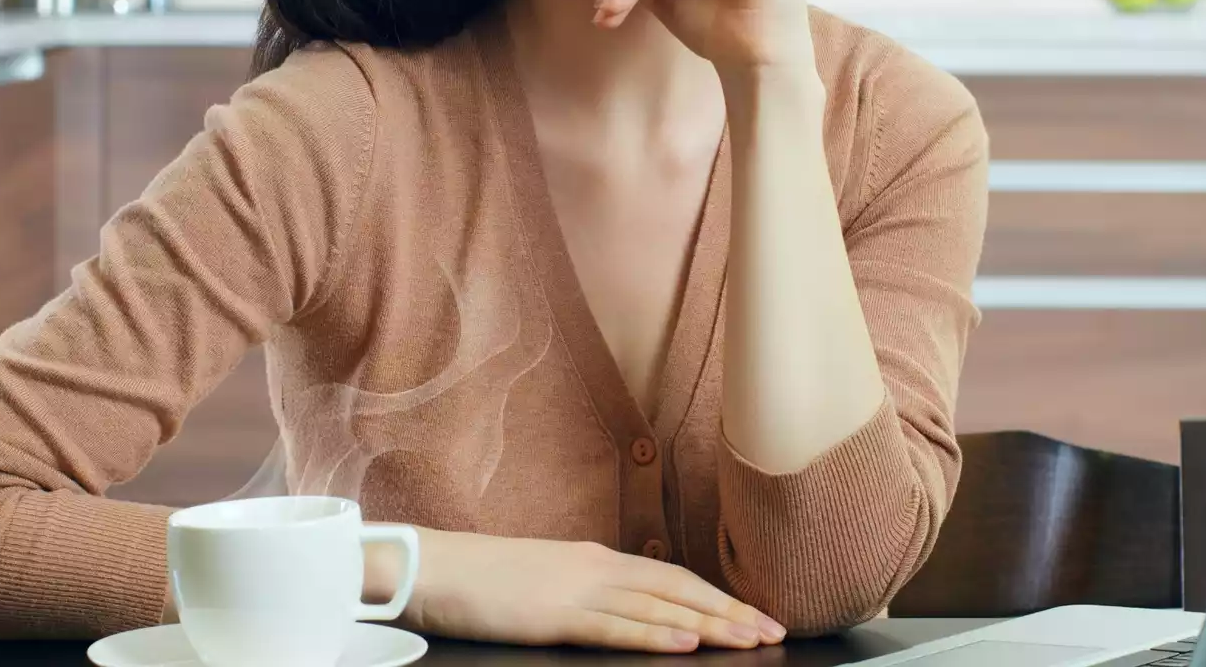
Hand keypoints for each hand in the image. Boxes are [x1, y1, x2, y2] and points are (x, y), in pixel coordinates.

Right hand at [387, 528, 785, 652]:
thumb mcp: (545, 581)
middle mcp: (595, 569)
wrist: (431, 568)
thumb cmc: (481, 581)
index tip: (754, 615)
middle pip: (677, 590)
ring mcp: (576, 591)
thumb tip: (623, 611)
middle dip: (730, 613)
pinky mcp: (554, 616)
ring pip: (658, 608)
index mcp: (594, 561)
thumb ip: (586, 592)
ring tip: (750, 640)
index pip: (671, 577)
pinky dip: (655, 635)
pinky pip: (615, 627)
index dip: (717, 597)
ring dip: (709, 626)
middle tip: (774, 631)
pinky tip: (685, 644)